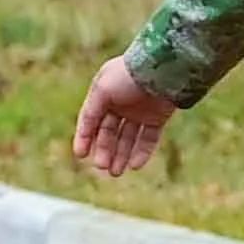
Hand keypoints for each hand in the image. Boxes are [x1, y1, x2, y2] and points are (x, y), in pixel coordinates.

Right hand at [71, 55, 176, 177]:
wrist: (162, 70)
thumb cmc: (128, 77)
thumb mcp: (102, 91)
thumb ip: (92, 111)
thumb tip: (86, 131)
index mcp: (103, 93)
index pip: (91, 119)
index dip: (85, 137)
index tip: (80, 155)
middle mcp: (120, 103)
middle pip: (109, 132)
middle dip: (105, 150)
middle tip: (102, 167)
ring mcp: (140, 111)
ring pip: (127, 138)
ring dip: (121, 155)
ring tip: (116, 172)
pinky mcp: (158, 118)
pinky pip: (147, 139)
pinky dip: (141, 152)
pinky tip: (135, 165)